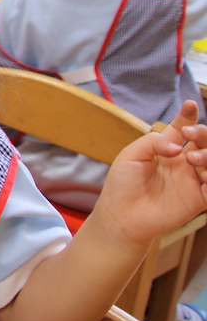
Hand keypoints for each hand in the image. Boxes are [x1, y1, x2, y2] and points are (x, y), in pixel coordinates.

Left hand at [91, 101, 206, 246]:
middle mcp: (183, 162)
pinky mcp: (199, 198)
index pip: (183, 128)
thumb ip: (154, 142)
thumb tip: (178, 147)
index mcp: (166, 148)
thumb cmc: (123, 184)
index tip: (190, 105)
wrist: (121, 215)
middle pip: (204, 141)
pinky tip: (204, 175)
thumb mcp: (132, 155)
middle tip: (189, 134)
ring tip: (192, 159)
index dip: (189, 116)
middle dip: (202, 133)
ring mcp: (192, 179)